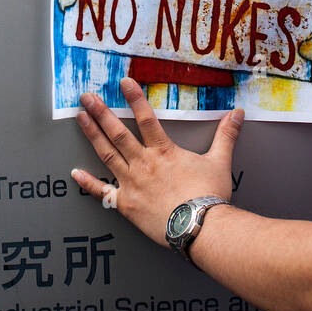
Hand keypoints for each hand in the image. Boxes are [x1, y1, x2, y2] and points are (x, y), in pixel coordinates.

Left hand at [70, 77, 242, 246]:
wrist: (200, 228)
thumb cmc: (209, 198)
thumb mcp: (219, 162)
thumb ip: (225, 136)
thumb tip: (237, 114)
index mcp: (164, 152)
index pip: (146, 118)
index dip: (135, 98)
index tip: (123, 82)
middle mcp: (143, 164)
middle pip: (118, 133)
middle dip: (101, 112)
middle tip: (87, 97)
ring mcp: (131, 183)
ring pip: (107, 154)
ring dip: (92, 135)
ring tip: (80, 118)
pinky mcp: (125, 204)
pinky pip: (102, 193)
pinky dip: (88, 183)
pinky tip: (74, 173)